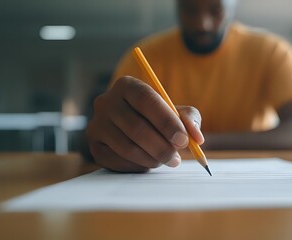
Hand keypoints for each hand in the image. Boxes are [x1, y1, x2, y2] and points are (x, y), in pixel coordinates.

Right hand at [86, 76, 203, 172]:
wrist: (133, 129)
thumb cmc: (158, 118)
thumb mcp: (176, 112)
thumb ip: (189, 119)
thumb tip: (196, 137)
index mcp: (127, 85)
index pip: (146, 100)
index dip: (166, 121)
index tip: (183, 139)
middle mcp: (106, 101)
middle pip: (136, 127)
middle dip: (161, 146)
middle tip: (177, 158)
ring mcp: (97, 124)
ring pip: (127, 147)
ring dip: (152, 158)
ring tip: (167, 161)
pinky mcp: (94, 146)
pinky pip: (118, 161)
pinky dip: (139, 165)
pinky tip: (149, 162)